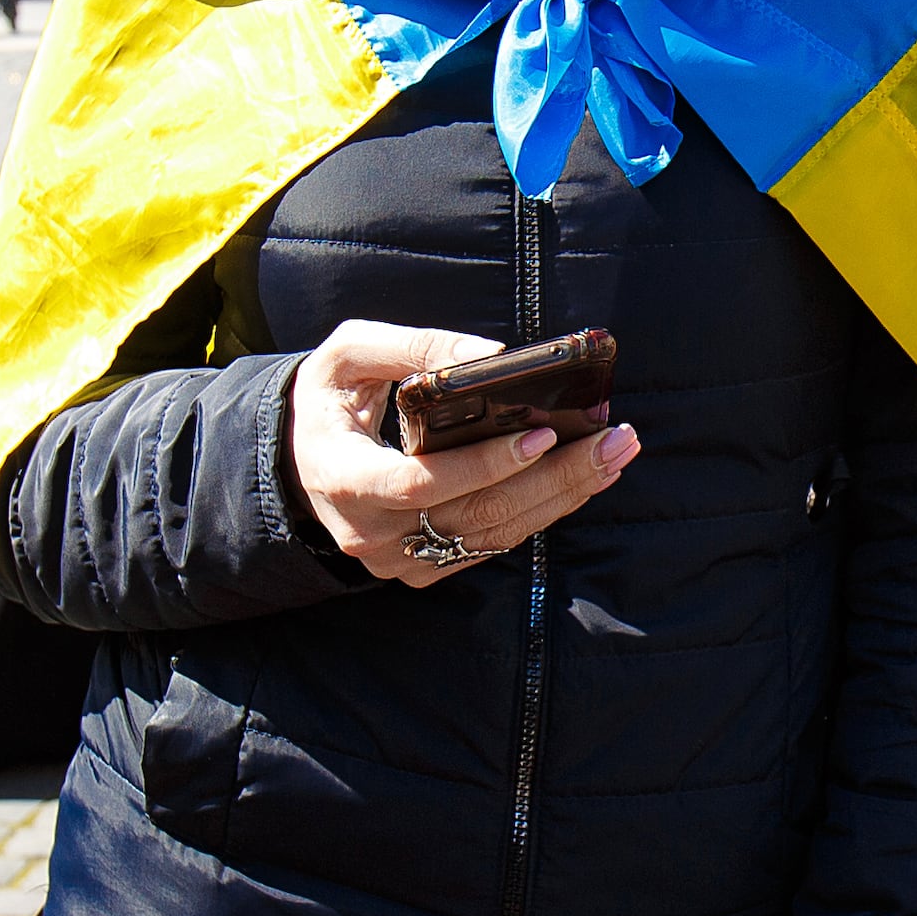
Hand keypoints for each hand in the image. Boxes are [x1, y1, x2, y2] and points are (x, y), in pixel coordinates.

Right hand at [286, 321, 637, 587]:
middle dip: (555, 478)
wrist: (300, 463)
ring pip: (495, 534)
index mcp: (344, 478)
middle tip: (614, 440)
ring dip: (564, 495)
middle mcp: (371, 532)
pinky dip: (544, 509)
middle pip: (477, 513)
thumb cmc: (328, 399)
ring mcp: (400, 560)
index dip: (485, 464)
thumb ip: (413, 348)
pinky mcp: (425, 568)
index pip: (422, 482)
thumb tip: (489, 356)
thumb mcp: (348, 356)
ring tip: (616, 452)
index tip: (542, 434)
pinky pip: (493, 542)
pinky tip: (584, 476)